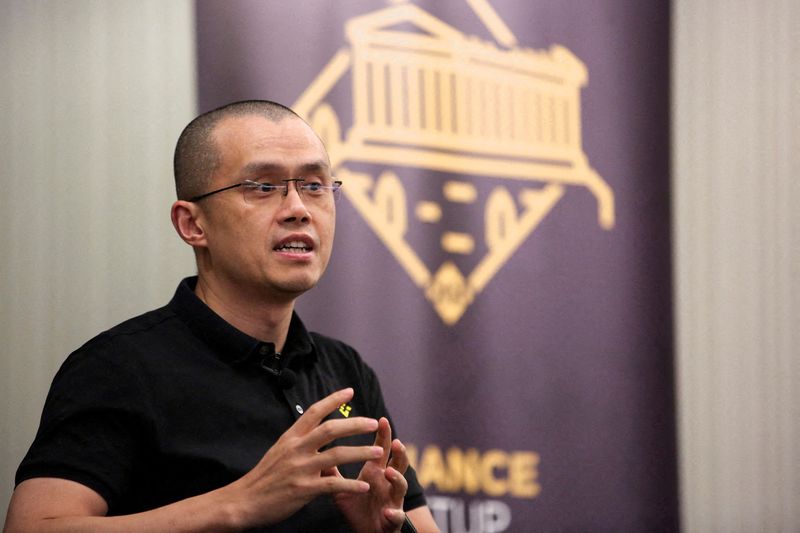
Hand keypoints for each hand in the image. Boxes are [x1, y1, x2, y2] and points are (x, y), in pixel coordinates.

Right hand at [220, 388, 384, 527]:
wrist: (244, 500)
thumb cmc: (264, 476)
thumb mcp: (280, 451)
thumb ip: (301, 443)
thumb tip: (319, 434)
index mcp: (291, 437)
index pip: (315, 412)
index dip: (333, 400)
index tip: (350, 391)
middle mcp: (297, 448)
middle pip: (331, 429)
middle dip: (355, 424)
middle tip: (374, 422)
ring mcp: (301, 468)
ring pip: (337, 455)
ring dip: (361, 453)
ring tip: (378, 452)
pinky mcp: (304, 489)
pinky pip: (333, 485)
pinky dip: (351, 485)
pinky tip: (364, 486)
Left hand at [328, 417, 410, 532]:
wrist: (366, 532)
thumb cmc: (357, 507)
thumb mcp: (341, 487)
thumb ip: (332, 469)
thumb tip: (317, 450)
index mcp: (376, 472)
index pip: (381, 449)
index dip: (383, 435)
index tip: (381, 420)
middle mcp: (387, 482)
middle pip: (398, 462)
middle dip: (399, 452)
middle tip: (396, 441)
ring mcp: (392, 500)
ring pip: (401, 486)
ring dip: (398, 478)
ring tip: (390, 472)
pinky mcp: (393, 520)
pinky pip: (396, 516)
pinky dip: (394, 514)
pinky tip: (388, 512)